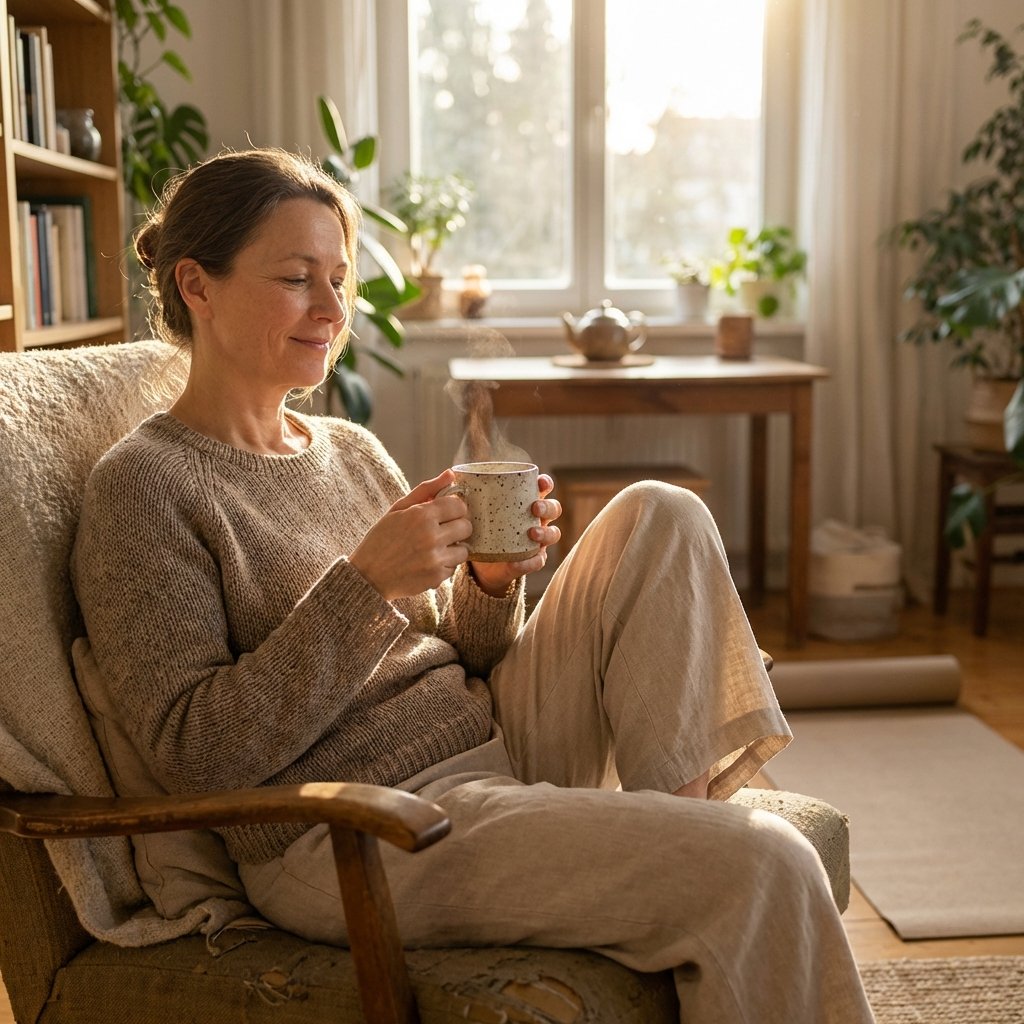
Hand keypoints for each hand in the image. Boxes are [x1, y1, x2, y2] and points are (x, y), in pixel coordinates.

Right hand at [349, 470, 471, 600]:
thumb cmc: (382, 539)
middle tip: (443, 531)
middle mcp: (431, 536)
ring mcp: (435, 558)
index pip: (459, 506)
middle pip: (466, 526)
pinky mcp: (436, 577)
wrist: (368, 576)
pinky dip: (444, 565)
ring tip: (435, 549)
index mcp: (421, 515)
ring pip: (464, 550)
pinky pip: (454, 567)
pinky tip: (428, 563)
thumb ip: (426, 490)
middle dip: (457, 527)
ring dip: (453, 549)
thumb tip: (451, 473)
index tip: (446, 514)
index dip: (454, 509)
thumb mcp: (398, 509)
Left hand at [470, 474, 561, 596]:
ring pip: (553, 534)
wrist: (481, 563)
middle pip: (554, 508)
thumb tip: (450, 474)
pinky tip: (519, 562)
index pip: (542, 488)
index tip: (540, 483)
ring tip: (531, 533)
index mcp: (525, 502)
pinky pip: (538, 560)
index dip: (545, 483)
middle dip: (547, 506)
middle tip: (534, 508)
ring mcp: (537, 540)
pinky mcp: (531, 560)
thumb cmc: (480, 528)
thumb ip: (465, 494)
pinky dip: (530, 561)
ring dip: (546, 532)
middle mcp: (536, 519)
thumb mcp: (473, 511)